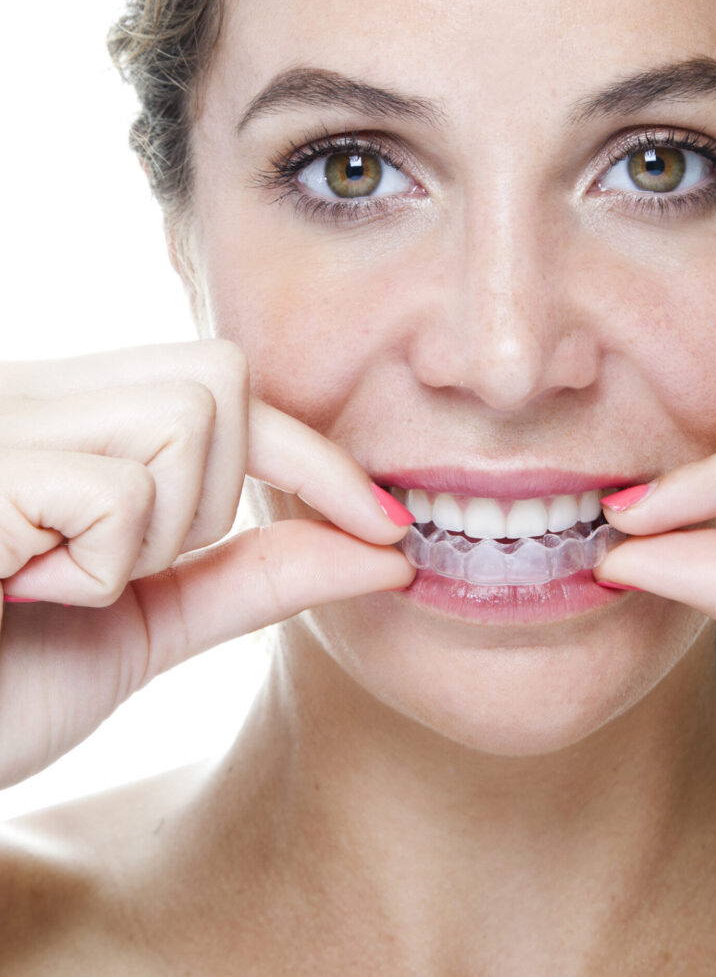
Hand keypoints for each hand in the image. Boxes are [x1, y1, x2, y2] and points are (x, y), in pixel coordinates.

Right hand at [0, 341, 413, 788]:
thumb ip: (254, 576)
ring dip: (149, 537)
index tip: (387, 524)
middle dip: (209, 498)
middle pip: (220, 382)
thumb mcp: (146, 623)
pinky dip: (97, 569)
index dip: (315, 455)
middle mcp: (26, 388)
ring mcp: (0, 416)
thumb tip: (386, 548)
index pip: (227, 384)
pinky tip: (16, 587)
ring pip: (185, 420)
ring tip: (52, 582)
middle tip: (113, 572)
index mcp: (65, 414)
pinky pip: (117, 491)